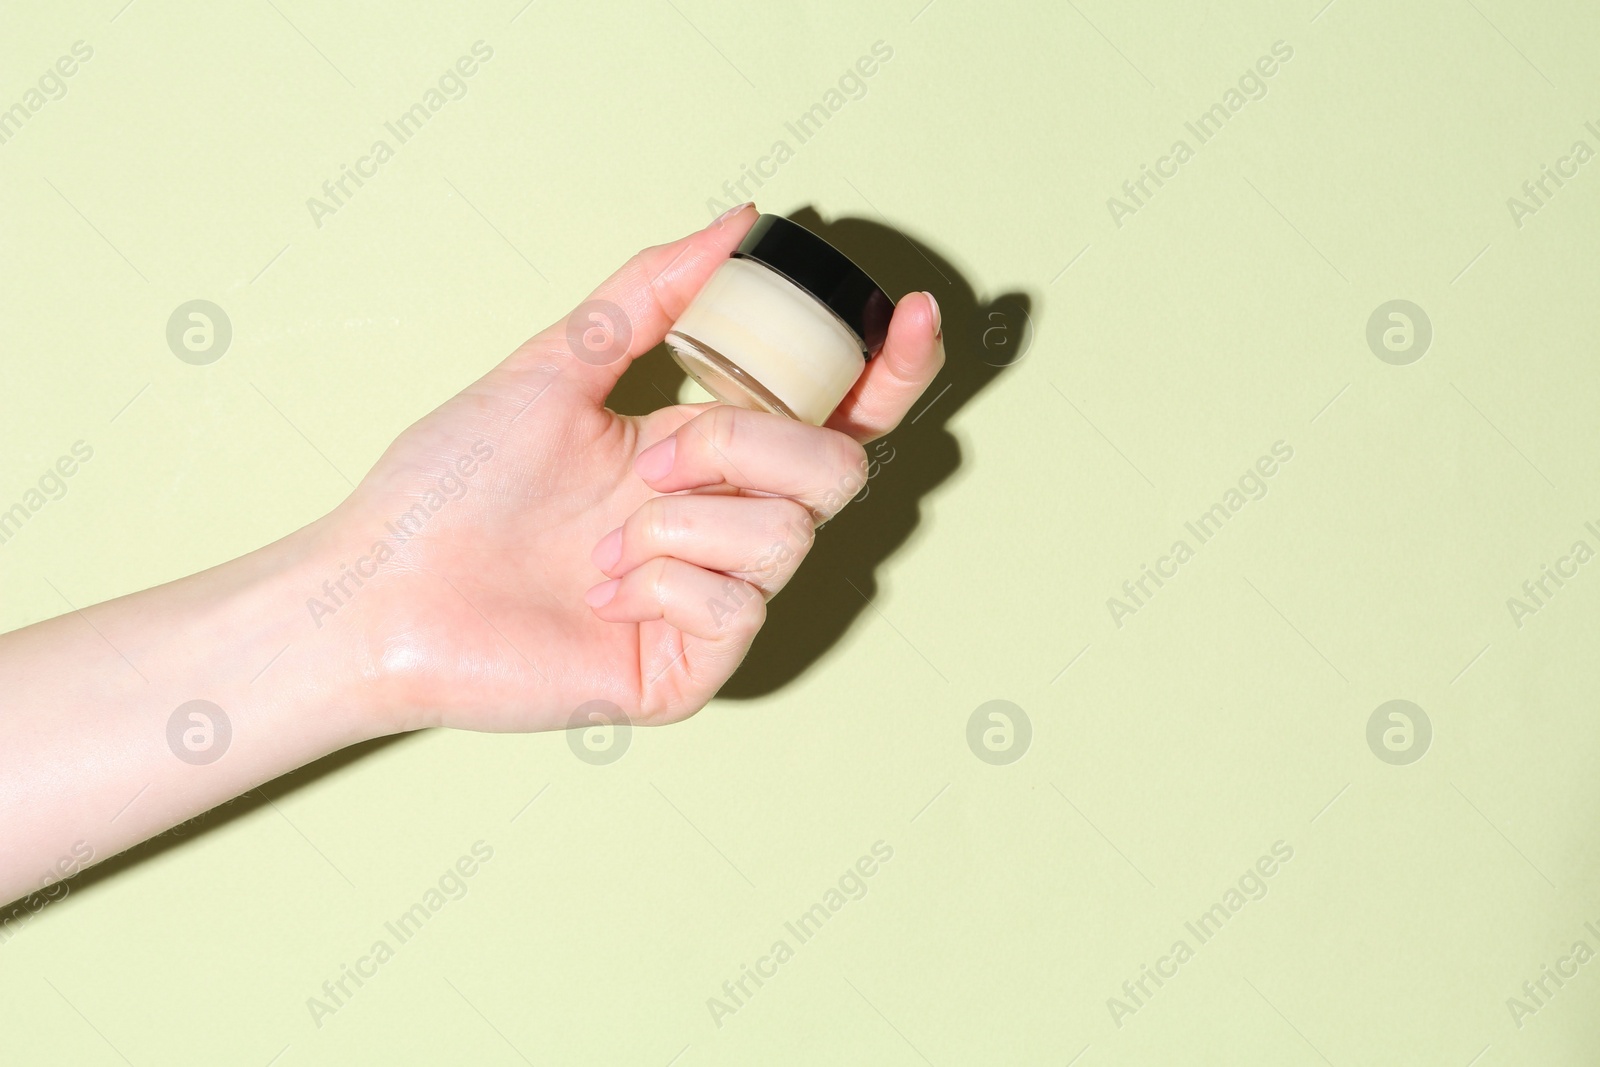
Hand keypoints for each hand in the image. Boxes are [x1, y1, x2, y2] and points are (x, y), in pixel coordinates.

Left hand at [316, 205, 943, 733]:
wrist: (381, 585)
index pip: (833, 417)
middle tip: (648, 458)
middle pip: (839, 472)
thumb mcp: (556, 365)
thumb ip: (651, 294)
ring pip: (791, 536)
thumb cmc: (453, 483)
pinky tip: (603, 593)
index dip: (889, 370)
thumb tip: (738, 222)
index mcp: (706, 457)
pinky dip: (664, 580)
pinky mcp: (691, 669)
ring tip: (602, 543)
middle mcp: (723, 527)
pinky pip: (741, 605)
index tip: (914, 314)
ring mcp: (713, 602)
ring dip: (685, 519)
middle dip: (745, 444)